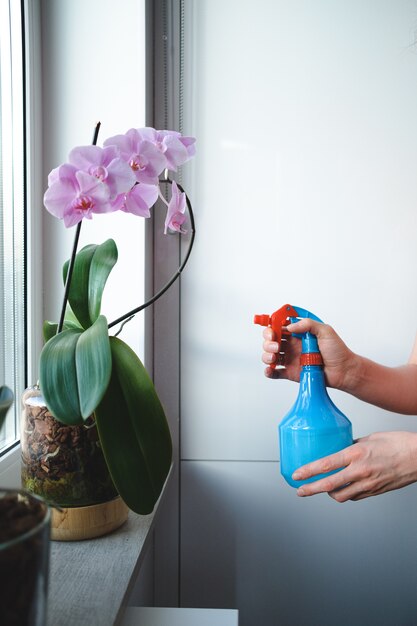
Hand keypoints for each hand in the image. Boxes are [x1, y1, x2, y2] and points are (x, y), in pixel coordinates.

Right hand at [262, 318, 357, 389]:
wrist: (344, 371)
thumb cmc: (337, 351)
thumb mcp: (326, 331)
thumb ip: (308, 325)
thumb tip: (290, 327)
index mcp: (299, 334)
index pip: (280, 327)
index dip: (273, 326)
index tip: (272, 327)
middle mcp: (293, 346)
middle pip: (272, 341)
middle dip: (268, 341)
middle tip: (275, 343)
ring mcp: (291, 359)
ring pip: (271, 356)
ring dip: (267, 355)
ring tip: (274, 357)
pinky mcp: (291, 372)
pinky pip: (276, 372)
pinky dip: (269, 371)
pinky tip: (270, 370)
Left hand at [292, 431, 416, 500]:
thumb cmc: (398, 443)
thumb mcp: (370, 438)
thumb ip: (352, 444)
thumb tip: (338, 447)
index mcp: (356, 454)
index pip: (326, 465)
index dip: (308, 471)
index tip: (296, 474)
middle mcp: (360, 471)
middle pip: (328, 485)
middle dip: (310, 489)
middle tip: (300, 490)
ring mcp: (368, 484)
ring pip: (341, 496)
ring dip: (328, 493)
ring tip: (321, 488)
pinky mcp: (376, 492)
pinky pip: (355, 497)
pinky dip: (345, 494)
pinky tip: (342, 488)